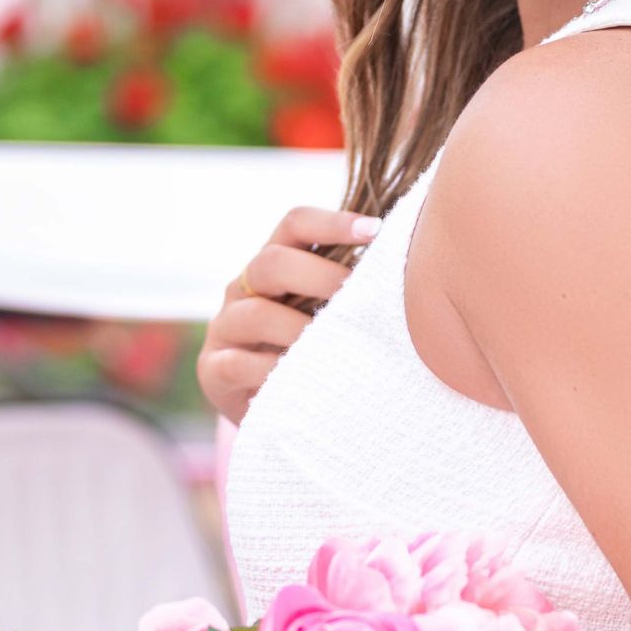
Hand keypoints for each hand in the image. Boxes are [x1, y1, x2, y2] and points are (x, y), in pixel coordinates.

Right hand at [198, 204, 380, 421]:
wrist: (271, 408)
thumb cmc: (312, 351)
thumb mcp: (328, 316)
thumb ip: (350, 291)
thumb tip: (415, 266)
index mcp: (274, 266)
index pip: (294, 224)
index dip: (332, 222)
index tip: (375, 231)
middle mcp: (244, 289)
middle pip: (271, 262)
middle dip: (319, 276)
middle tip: (356, 296)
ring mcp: (225, 327)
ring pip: (255, 313)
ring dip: (299, 329)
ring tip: (333, 345)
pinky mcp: (214, 369)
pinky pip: (239, 364)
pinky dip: (273, 371)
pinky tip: (302, 379)